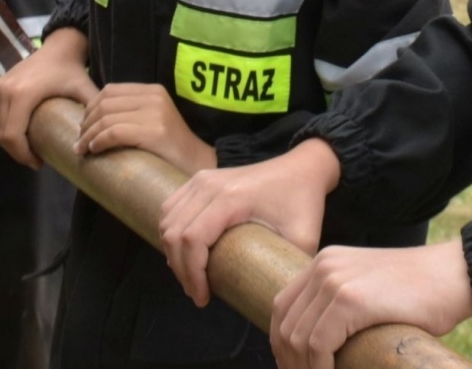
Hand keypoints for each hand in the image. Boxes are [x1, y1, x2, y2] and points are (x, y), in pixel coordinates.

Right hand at [0, 29, 96, 167]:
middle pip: (2, 134)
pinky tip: (20, 136)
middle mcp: (5, 90)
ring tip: (28, 150)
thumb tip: (90, 143)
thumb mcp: (84, 91)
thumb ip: (90, 114)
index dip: (22, 154)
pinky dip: (4, 129)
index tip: (38, 163)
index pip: (12, 135)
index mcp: (22, 94)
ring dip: (9, 142)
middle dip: (17, 152)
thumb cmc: (72, 70)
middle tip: (34, 160)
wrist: (59, 47)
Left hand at [76, 82, 216, 172]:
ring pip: (106, 119)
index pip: (110, 90)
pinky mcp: (153, 132)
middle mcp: (154, 97)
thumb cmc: (171, 147)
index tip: (83, 125)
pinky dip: (98, 142)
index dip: (90, 107)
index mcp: (153, 90)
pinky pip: (113, 133)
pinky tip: (94, 150)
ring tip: (82, 149)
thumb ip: (131, 113)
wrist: (197, 163)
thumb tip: (93, 118)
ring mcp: (155, 113)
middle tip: (79, 141)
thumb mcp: (152, 120)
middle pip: (105, 104)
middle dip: (86, 123)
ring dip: (88, 135)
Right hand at [159, 139, 338, 307]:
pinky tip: (184, 253)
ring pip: (167, 221)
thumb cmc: (303, 202)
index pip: (193, 239)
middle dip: (181, 270)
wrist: (302, 167)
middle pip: (174, 233)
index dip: (191, 274)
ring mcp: (203, 179)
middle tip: (197, 293)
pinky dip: (171, 233)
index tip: (203, 298)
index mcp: (233, 198)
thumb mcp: (303, 237)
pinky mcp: (200, 179)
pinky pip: (170, 208)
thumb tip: (278, 304)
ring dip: (173, 253)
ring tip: (192, 277)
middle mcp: (211, 185)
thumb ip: (290, 269)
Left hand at [270, 241, 471, 368]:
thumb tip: (317, 348)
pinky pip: (317, 344)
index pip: (283, 307)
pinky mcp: (350, 299)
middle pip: (284, 324)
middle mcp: (324, 266)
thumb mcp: (370, 291)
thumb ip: (342, 306)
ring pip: (297, 338)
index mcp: (326, 261)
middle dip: (290, 362)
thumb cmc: (421, 293)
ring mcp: (335, 280)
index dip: (282, 345)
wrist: (456, 275)